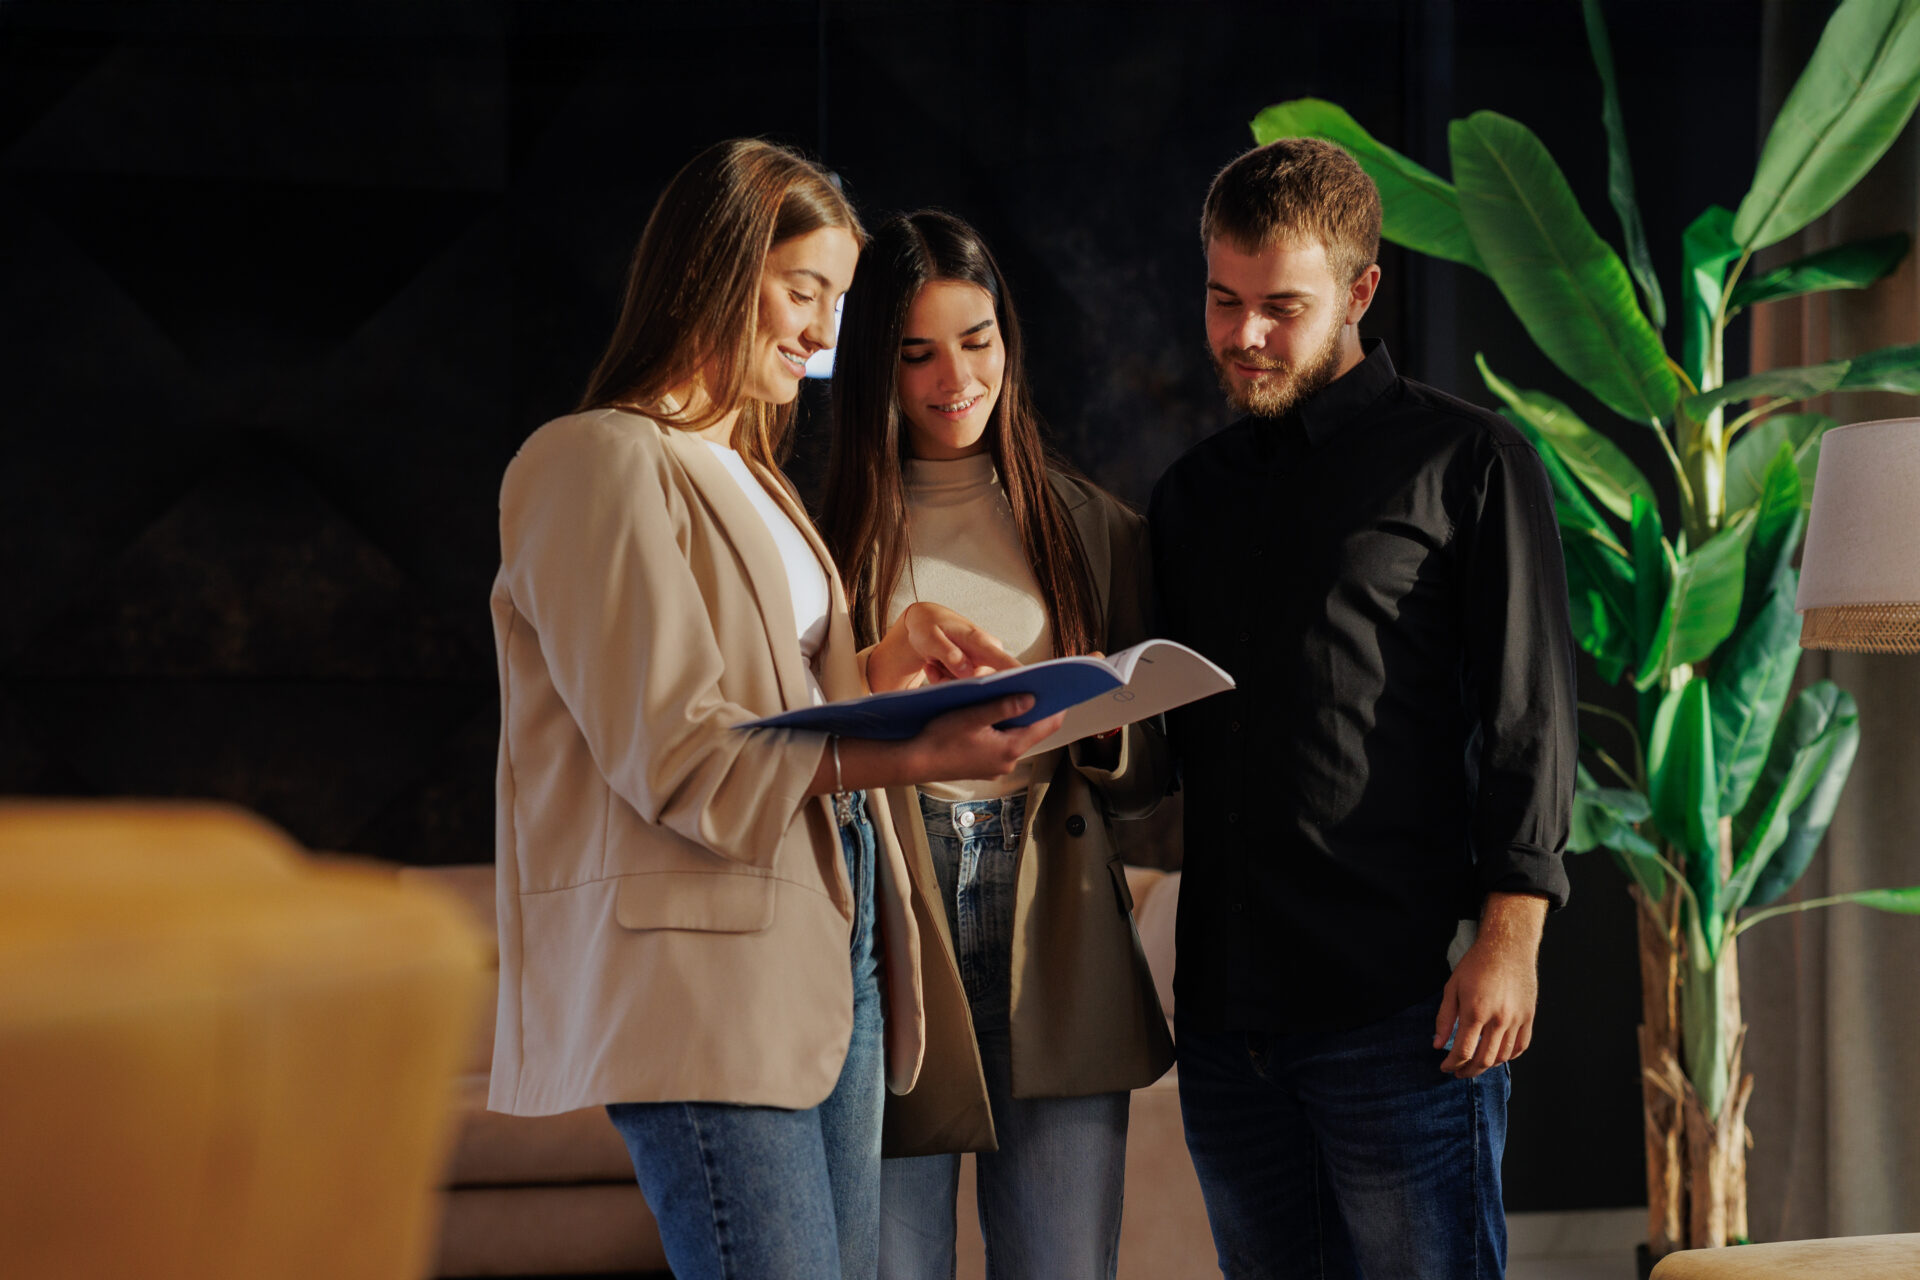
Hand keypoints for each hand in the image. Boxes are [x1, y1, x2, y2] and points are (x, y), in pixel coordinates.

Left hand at [870, 602, 1020, 691]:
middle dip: (953, 682)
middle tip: (932, 665)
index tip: (1030, 690)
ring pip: (967, 687)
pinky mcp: (974, 673)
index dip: (1018, 677)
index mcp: (981, 643)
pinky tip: (933, 665)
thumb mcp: (930, 637)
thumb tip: (966, 671)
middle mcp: (989, 655)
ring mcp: (983, 665)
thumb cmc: (928, 626)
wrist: (926, 622)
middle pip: (980, 683)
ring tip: (932, 661)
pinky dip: (944, 680)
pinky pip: (960, 686)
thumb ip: (947, 652)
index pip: (1005, 663)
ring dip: (946, 680)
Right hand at [908, 694, 1064, 783]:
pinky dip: (1000, 730)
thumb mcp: (972, 716)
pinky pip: (1000, 745)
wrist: (913, 762)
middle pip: (1031, 732)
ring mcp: (995, 767)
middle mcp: (1007, 761)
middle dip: (1033, 710)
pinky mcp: (983, 767)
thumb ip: (1004, 707)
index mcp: (1009, 748)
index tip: (1060, 689)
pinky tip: (989, 717)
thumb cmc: (940, 738)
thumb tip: (1031, 699)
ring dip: (1014, 719)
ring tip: (1009, 697)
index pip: (1047, 726)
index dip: (1056, 706)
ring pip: (1014, 738)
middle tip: (1032, 687)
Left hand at [1435, 893, 1547, 1078]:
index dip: (1452, 1064)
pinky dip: (1508, 1057)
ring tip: (1475, 1065)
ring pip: (1503, 1056)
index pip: (1463, 1051)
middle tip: (1458, 1072)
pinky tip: (1497, 1056)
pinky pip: (1521, 1046)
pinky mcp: (1529, 1017)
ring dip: (1487, 1066)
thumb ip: (1444, 1019)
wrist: (1508, 947)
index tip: (1445, 1067)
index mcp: (1476, 1011)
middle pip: (1484, 1059)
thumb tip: (1437, 1045)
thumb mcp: (1452, 988)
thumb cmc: (1477, 965)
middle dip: (1468, 1070)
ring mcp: (1516, 1019)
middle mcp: (1498, 1019)